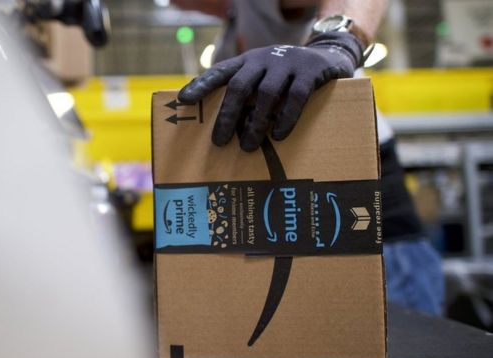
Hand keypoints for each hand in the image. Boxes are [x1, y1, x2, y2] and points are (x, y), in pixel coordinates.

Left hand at [178, 32, 364, 150]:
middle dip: (227, 115)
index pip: (220, 71)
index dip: (201, 84)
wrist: (328, 56)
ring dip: (255, 123)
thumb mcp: (263, 77)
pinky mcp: (310, 71)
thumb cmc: (287, 76)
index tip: (183, 100)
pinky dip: (286, 118)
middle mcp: (264, 58)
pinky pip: (296, 96)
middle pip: (240, 87)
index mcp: (248, 61)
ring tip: (247, 146)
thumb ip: (246, 95)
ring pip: (267, 94)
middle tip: (219, 142)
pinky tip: (278, 136)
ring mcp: (287, 63)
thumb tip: (225, 130)